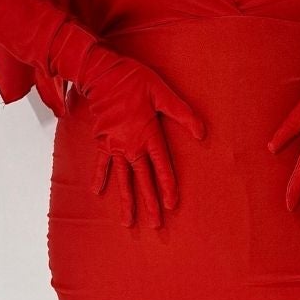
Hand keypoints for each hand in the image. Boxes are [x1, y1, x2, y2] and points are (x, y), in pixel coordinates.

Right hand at [76, 51, 206, 228]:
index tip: (172, 205)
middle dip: (149, 203)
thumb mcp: (163, 93)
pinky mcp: (102, 141)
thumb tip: (202, 133)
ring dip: (126, 201)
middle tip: (156, 225)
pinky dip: (100, 177)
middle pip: (143, 180)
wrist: (102, 74)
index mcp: (148, 135)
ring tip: (127, 223)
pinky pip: (102, 164)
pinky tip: (97, 193)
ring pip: (122, 179)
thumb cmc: (135, 81)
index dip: (168, 186)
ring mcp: (115, 146)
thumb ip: (183, 114)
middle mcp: (131, 145)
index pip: (162, 167)